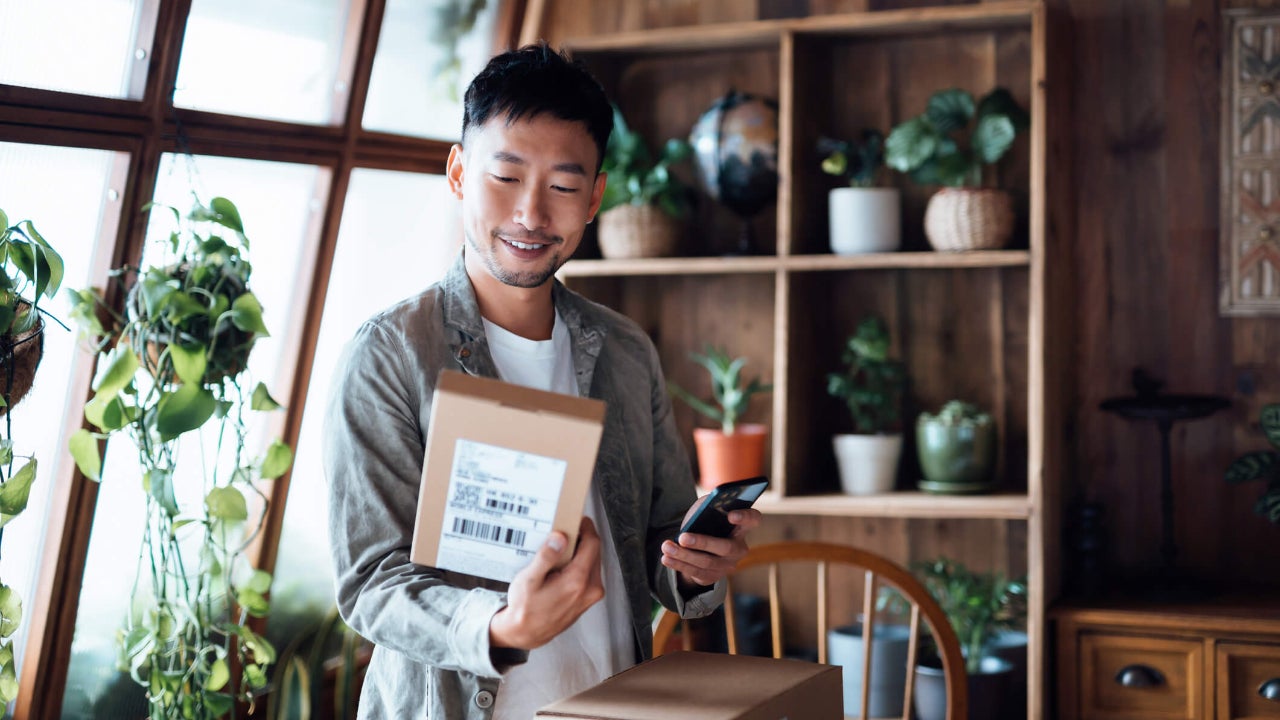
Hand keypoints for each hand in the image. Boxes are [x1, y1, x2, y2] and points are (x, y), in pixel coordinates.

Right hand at [489, 517, 604, 649]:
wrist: (526, 633)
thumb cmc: (525, 609)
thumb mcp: (529, 580)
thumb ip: (546, 557)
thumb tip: (560, 538)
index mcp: (577, 581)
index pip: (592, 543)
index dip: (585, 527)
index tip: (575, 518)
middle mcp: (590, 589)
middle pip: (594, 551)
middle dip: (580, 538)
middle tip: (563, 530)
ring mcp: (591, 595)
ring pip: (592, 561)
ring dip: (579, 551)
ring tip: (559, 548)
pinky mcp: (588, 598)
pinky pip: (588, 573)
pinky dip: (578, 563)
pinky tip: (561, 564)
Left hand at [660, 500, 761, 588]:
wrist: (699, 547)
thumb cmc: (705, 522)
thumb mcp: (706, 511)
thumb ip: (707, 507)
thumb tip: (699, 512)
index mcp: (742, 527)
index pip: (752, 519)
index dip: (745, 517)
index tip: (730, 515)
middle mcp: (739, 548)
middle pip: (725, 547)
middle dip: (703, 542)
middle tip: (683, 537)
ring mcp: (727, 565)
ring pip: (706, 562)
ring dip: (683, 555)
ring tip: (666, 547)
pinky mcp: (713, 576)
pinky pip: (696, 572)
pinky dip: (679, 564)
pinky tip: (666, 558)